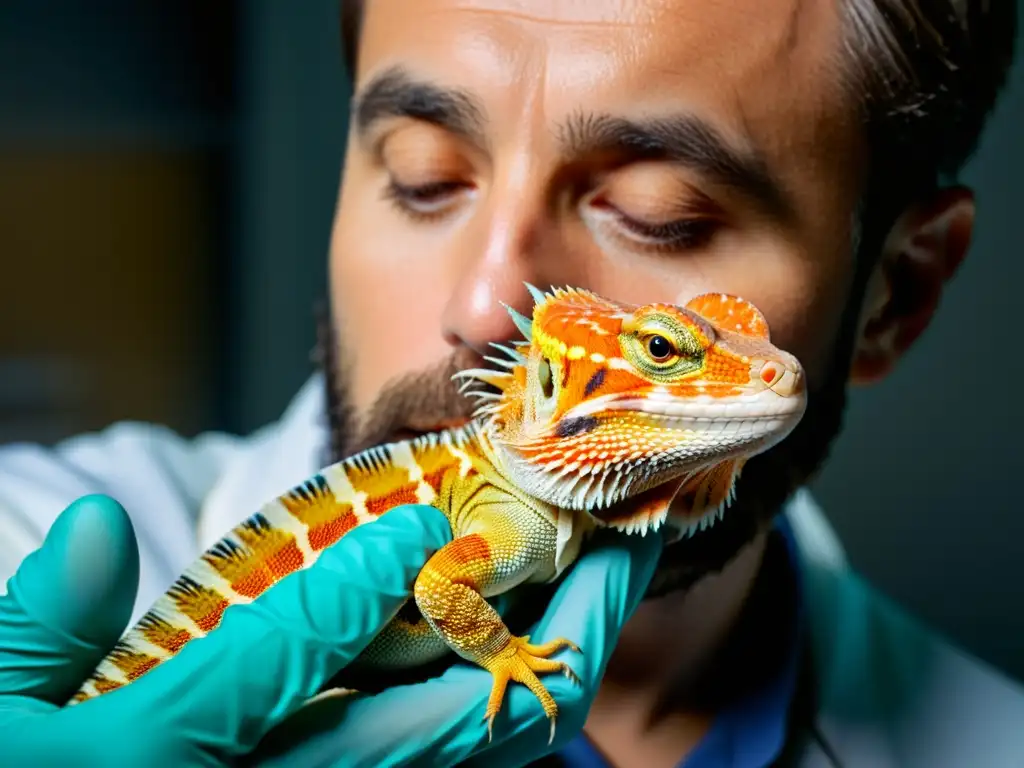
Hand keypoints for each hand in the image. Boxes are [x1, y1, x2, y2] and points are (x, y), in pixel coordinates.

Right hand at [0, 494, 660, 766]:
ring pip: (482, 756)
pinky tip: (539, 647)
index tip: (429, 504)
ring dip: (558, 660)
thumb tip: (97, 530)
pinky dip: (518, 707)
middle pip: (456, 720)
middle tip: (621, 538)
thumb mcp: (7, 726)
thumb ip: (42, 634)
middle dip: (558, 623)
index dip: (371, 569)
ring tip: (607, 580)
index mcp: (176, 756)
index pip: (297, 650)